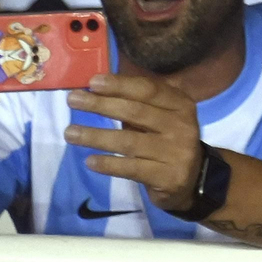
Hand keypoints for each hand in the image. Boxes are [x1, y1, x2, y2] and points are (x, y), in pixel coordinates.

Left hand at [64, 74, 205, 211]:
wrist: (191, 180)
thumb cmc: (165, 141)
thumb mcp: (159, 118)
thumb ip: (136, 104)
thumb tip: (95, 88)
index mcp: (180, 104)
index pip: (148, 90)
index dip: (120, 84)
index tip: (93, 82)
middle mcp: (182, 125)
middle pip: (136, 112)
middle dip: (101, 105)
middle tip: (73, 101)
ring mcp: (177, 152)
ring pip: (129, 142)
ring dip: (96, 136)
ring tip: (70, 133)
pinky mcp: (168, 176)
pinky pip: (131, 168)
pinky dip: (109, 164)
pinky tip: (90, 161)